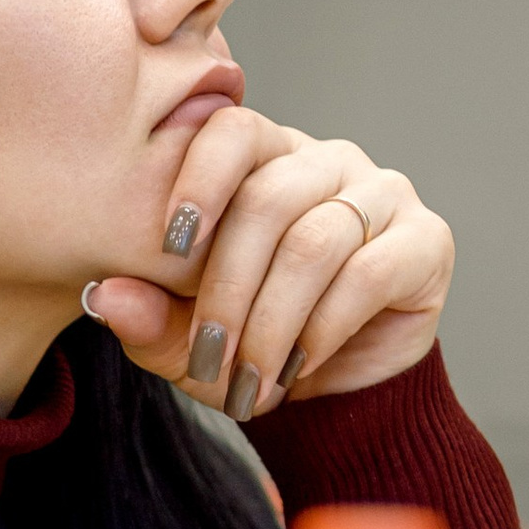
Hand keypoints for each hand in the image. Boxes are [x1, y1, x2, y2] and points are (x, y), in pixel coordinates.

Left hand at [86, 107, 452, 423]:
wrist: (336, 398)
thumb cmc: (251, 349)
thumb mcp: (188, 343)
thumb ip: (148, 317)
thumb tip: (103, 295)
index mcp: (263, 160)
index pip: (231, 130)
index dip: (199, 181)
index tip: (167, 250)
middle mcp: (325, 162)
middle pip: (268, 199)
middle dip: (228, 290)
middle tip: (209, 358)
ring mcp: (382, 193)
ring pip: (313, 243)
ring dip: (272, 323)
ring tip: (250, 380)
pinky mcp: (425, 240)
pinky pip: (366, 273)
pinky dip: (322, 330)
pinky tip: (298, 366)